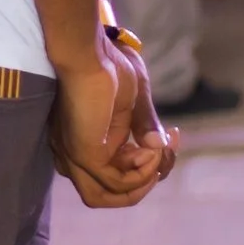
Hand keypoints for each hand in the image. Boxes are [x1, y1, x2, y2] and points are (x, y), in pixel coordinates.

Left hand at [50, 38, 171, 207]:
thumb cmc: (110, 65)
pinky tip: (152, 150)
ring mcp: (73, 154)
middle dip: (144, 181)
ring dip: (139, 185)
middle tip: (165, 152)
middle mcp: (71, 152)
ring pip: (103, 197)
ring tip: (157, 157)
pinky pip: (114, 181)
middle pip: (106, 193)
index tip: (172, 140)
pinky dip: (140, 173)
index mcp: (84, 141)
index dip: (147, 169)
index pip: (112, 176)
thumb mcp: (135, 103)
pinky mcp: (83, 151)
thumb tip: (157, 149)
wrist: (94, 48)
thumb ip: (144, 127)